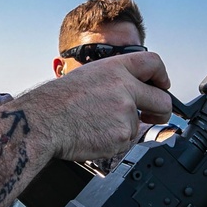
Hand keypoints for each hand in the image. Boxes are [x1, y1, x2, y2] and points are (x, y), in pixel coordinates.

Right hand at [19, 51, 171, 162]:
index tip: (162, 85)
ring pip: (140, 126)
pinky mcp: (122, 135)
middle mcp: (125, 88)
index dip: (162, 76)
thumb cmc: (57, 102)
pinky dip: (114, 142)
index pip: (153, 64)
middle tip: (154, 116)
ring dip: (125, 129)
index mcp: (116, 69)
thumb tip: (133, 94)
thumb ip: (115, 82)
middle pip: (163, 100)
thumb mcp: (88, 77)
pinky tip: (95, 135)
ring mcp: (126, 112)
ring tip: (98, 126)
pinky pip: (127, 142)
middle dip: (162, 112)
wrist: (43, 122)